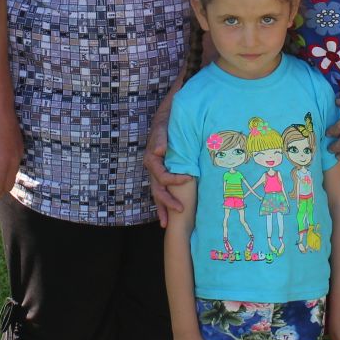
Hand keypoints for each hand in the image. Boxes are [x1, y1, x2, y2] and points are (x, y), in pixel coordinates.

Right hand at [144, 91, 188, 225]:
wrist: (166, 116)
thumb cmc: (166, 121)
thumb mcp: (163, 125)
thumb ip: (161, 138)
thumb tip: (159, 152)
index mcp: (152, 158)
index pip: (162, 175)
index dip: (174, 180)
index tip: (188, 180)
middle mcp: (151, 167)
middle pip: (157, 189)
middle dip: (167, 202)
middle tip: (181, 210)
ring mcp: (154, 171)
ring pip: (156, 193)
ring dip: (162, 208)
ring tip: (166, 224)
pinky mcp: (160, 172)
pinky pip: (160, 190)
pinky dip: (162, 203)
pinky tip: (166, 215)